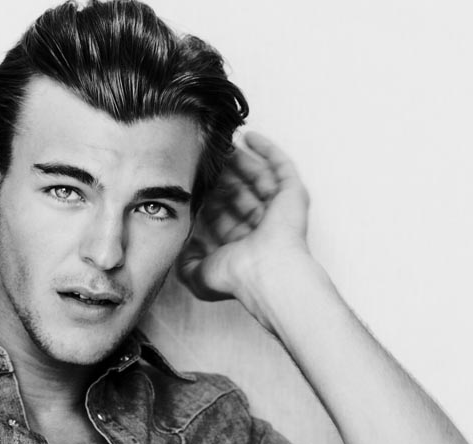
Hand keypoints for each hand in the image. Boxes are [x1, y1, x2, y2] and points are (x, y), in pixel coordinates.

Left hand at [177, 132, 312, 314]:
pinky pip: (281, 166)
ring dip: (240, 160)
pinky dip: (268, 150)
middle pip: (238, 193)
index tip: (190, 182)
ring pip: (257, 177)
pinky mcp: (293, 195)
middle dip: (222, 176)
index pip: (220, 215)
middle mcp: (259, 228)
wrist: (265, 272)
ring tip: (222, 145)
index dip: (206, 198)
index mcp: (240, 245)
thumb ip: (184, 265)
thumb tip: (179, 251)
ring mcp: (278, 210)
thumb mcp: (198, 276)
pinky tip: (250, 137)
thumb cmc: (236, 277)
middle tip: (205, 158)